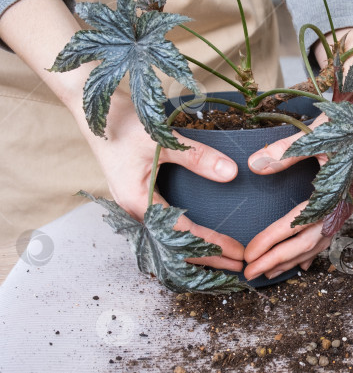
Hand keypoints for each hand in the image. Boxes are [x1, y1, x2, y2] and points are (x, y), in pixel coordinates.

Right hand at [0, 0, 244, 270]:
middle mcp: (134, 211)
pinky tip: (199, 244)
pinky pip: (164, 228)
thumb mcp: (162, 140)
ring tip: (224, 262)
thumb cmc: (124, 122)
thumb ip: (197, 157)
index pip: (183, 234)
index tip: (238, 253)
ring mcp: (135, 205)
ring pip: (169, 241)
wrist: (92, 106)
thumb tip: (232, 174)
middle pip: (176, 246)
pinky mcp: (138, 197)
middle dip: (208, 258)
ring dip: (196, 253)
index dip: (212, 245)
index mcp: (137, 202)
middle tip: (239, 266)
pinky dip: (184, 239)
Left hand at [243, 27, 352, 279]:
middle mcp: (346, 203)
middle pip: (309, 242)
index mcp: (339, 189)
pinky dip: (310, 251)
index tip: (249, 252)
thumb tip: (252, 166)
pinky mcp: (346, 203)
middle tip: (250, 274)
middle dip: (278, 260)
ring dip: (292, 259)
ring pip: (319, 243)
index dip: (273, 240)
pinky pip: (327, 235)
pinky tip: (298, 263)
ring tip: (268, 273)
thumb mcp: (315, 132)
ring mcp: (348, 206)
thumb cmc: (346, 119)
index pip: (300, 223)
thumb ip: (284, 151)